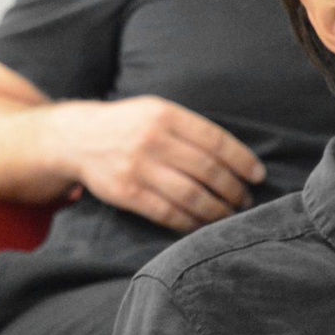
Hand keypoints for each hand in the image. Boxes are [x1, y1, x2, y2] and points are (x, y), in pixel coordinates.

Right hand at [74, 96, 264, 232]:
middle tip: (244, 199)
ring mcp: (138, 168)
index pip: (216, 141)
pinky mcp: (126, 193)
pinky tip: (202, 224)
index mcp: (165, 115)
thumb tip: (234, 158)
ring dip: (217, 210)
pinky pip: (167, 213)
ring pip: (191, 195)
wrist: (76, 138)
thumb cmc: (126, 125)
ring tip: (229, 214)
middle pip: (208, 171)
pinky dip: (190, 222)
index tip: (257, 176)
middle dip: (233, 189)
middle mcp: (152, 140)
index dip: (242, 161)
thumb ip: (189, 129)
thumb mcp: (155, 111)